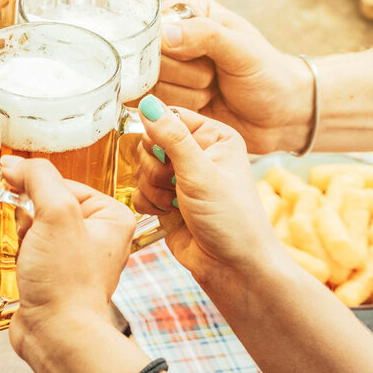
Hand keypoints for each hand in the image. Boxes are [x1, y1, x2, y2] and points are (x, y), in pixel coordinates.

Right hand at [3, 156, 149, 372]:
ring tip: (29, 255)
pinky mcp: (57, 273)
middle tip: (33, 237)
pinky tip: (23, 265)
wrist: (56, 334)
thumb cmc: (66, 282)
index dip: (36, 188)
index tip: (19, 195)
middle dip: (30, 215)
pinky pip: (31, 247)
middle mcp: (99, 234)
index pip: (63, 181)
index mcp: (112, 215)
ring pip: (37, 224)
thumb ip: (38, 178)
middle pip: (49, 202)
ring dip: (23, 234)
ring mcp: (77, 256)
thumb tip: (14, 164)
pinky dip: (20, 251)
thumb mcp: (56, 214)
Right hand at [132, 96, 286, 291]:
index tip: (167, 156)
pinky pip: (139, 192)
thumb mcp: (201, 173)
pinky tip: (168, 215)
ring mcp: (180, 179)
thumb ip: (171, 137)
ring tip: (178, 205)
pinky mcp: (166, 202)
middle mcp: (197, 155)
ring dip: (154, 189)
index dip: (159, 135)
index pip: (170, 117)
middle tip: (177, 185)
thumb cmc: (232, 220)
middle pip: (149, 143)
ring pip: (141, 169)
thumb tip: (148, 104)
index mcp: (214, 138)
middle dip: (156, 168)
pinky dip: (148, 204)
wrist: (234, 268)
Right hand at [157, 0, 313, 153]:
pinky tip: (204, 104)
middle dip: (186, 74)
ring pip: (150, 85)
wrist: (280, 114)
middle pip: (148, 59)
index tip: (204, 57)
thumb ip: (205, 36)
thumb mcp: (242, 50)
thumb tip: (166, 36)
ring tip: (213, 88)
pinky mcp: (164, 98)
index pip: (153, 25)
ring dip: (188, 94)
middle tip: (214, 74)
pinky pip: (155, 107)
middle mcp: (171, 36)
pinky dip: (183, 109)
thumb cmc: (268, 74)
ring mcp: (165, 69)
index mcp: (187, 10)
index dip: (173, 48)